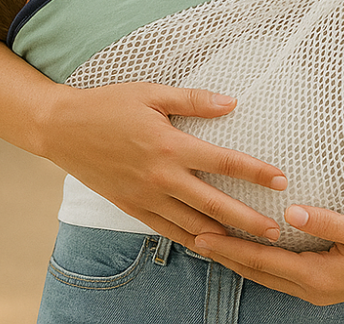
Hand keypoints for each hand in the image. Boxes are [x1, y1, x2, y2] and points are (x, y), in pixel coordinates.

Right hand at [42, 81, 288, 247]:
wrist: (62, 129)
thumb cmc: (110, 105)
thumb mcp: (152, 94)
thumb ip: (193, 101)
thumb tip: (231, 102)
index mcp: (169, 146)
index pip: (222, 162)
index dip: (254, 172)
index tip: (281, 180)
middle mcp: (160, 178)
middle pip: (213, 204)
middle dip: (247, 220)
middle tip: (276, 232)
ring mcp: (145, 198)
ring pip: (191, 226)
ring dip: (223, 238)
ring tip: (251, 248)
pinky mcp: (131, 208)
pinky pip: (167, 231)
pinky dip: (191, 241)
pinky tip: (210, 246)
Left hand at [193, 205, 343, 305]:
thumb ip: (327, 222)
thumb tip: (290, 213)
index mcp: (318, 276)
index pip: (263, 261)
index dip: (231, 247)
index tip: (202, 234)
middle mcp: (313, 289)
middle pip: (258, 272)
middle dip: (225, 255)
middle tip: (193, 237)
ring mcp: (317, 290)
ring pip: (267, 275)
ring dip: (239, 260)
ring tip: (212, 243)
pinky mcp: (323, 283)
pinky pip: (280, 274)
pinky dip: (259, 263)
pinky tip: (250, 252)